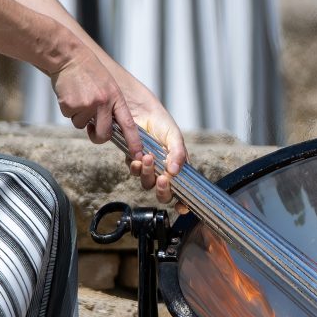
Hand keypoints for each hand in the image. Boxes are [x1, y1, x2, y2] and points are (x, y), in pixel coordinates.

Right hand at [50, 47, 187, 206]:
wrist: (68, 56)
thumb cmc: (88, 72)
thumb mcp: (107, 86)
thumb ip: (110, 106)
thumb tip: (108, 127)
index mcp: (116, 98)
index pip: (128, 125)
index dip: (134, 142)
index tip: (138, 155)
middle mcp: (104, 103)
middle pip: (104, 135)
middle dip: (97, 136)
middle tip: (92, 129)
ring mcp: (87, 105)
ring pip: (83, 125)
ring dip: (79, 116)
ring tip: (79, 96)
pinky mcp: (71, 106)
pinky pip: (70, 117)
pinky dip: (68, 109)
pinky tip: (70, 94)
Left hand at [113, 71, 187, 209]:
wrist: (138, 109)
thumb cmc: (161, 121)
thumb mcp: (175, 136)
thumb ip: (178, 154)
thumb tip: (175, 172)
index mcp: (178, 166)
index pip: (182, 190)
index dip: (183, 202)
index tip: (182, 207)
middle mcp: (164, 170)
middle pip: (164, 193)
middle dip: (163, 190)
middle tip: (163, 179)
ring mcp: (148, 167)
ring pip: (148, 183)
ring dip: (148, 174)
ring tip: (148, 159)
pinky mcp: (133, 161)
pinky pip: (134, 172)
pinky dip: (136, 167)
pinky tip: (138, 158)